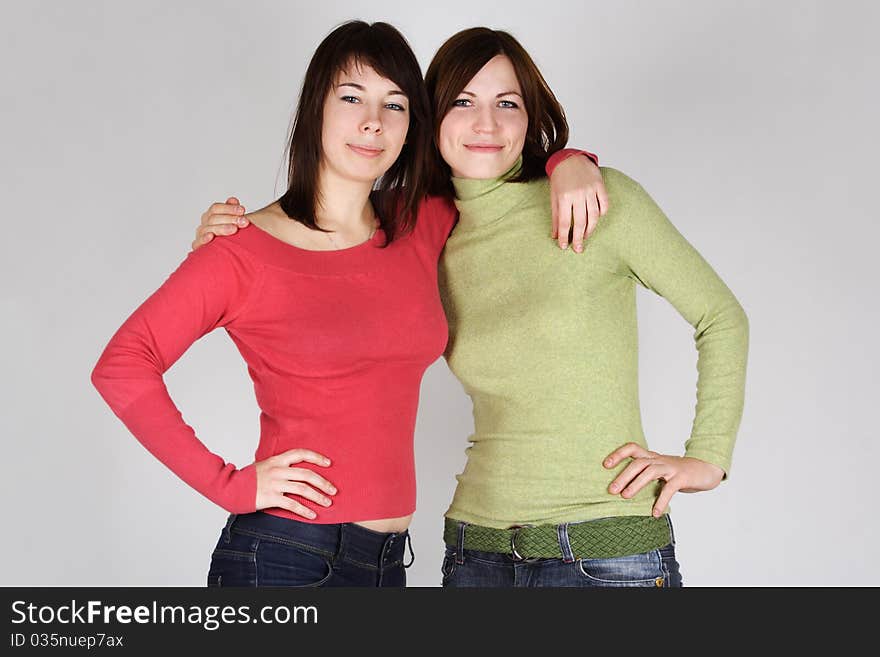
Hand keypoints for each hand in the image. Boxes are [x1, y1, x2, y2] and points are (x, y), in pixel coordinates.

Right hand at [191, 197, 248, 250]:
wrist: (230, 248)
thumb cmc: (233, 231)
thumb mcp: (234, 219)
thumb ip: (232, 209)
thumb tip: (233, 200)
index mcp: (211, 214)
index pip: (216, 208)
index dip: (229, 208)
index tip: (242, 210)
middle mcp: (205, 223)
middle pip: (213, 218)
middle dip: (230, 219)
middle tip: (244, 221)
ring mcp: (201, 234)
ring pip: (208, 229)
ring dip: (222, 228)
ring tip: (235, 229)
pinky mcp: (198, 246)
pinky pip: (197, 242)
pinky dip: (203, 239)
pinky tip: (211, 236)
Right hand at [254, 448, 336, 519]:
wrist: (230, 488)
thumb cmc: (248, 478)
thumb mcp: (265, 466)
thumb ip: (280, 466)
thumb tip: (296, 470)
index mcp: (277, 460)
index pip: (300, 453)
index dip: (316, 457)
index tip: (328, 463)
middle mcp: (278, 470)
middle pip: (307, 474)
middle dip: (323, 482)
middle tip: (333, 490)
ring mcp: (275, 484)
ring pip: (303, 489)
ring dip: (318, 497)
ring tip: (327, 503)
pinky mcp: (271, 498)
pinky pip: (292, 505)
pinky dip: (305, 511)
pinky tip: (312, 515)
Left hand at [549, 155, 608, 252]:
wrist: (570, 159)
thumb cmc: (560, 179)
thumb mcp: (554, 197)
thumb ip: (555, 216)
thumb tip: (555, 235)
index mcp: (564, 197)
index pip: (565, 222)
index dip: (564, 236)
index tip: (564, 246)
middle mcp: (578, 194)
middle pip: (580, 222)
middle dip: (579, 238)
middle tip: (578, 249)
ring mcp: (590, 190)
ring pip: (594, 215)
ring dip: (590, 229)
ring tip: (585, 236)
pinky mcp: (600, 186)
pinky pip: (604, 204)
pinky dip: (602, 214)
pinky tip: (596, 220)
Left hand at [603, 442, 724, 517]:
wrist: (706, 470)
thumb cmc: (678, 473)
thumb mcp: (660, 470)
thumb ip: (645, 475)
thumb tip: (623, 490)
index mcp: (652, 457)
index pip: (632, 448)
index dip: (618, 454)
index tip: (605, 465)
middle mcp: (659, 460)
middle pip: (638, 463)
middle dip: (623, 475)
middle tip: (611, 490)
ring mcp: (671, 468)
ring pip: (650, 472)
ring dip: (636, 484)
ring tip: (625, 497)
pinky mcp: (682, 478)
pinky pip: (669, 489)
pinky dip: (661, 501)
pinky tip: (655, 513)